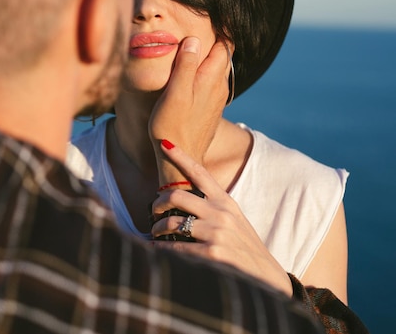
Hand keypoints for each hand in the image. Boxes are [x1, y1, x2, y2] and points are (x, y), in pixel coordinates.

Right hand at [148, 37, 229, 171]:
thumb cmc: (172, 126)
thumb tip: (194, 39)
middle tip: (198, 31)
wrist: (180, 159)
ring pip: (218, 70)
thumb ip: (186, 65)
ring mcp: (216, 99)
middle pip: (223, 56)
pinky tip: (191, 77)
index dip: (219, 31)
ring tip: (192, 50)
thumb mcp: (174, 93)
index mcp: (210, 78)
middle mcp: (218, 87)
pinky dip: (205, 74)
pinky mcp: (210, 110)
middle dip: (214, 42)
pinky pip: (212, 84)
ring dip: (208, 59)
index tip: (207, 18)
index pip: (223, 45)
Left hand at [150, 141, 292, 296]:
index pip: (200, 172)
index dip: (180, 156)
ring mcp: (217, 233)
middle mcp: (221, 214)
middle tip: (153, 211)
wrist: (268, 277)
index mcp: (226, 202)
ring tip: (155, 234)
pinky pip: (176, 247)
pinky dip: (162, 249)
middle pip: (176, 196)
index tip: (165, 143)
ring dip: (157, 229)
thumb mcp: (234, 220)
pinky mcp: (212, 253)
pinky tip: (157, 250)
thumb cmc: (245, 248)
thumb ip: (213, 208)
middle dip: (157, 204)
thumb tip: (181, 202)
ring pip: (172, 223)